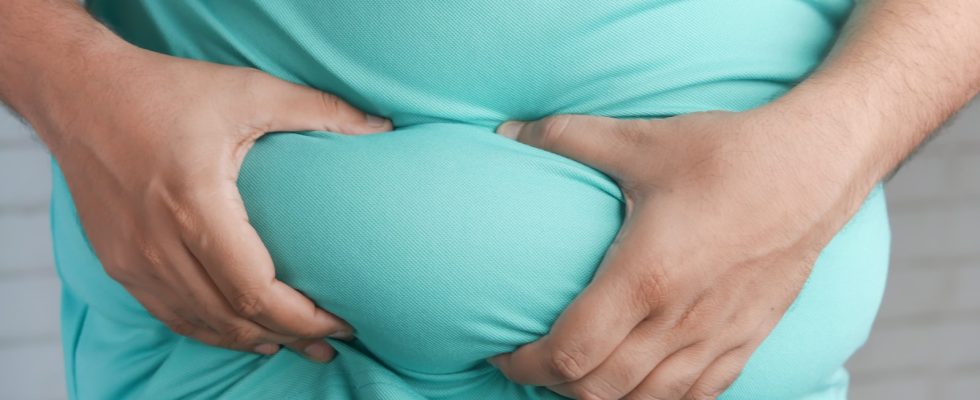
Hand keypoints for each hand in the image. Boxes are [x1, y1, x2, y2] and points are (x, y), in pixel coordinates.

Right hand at [36, 44, 391, 360]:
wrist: (78, 93)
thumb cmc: (164, 90)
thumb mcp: (248, 90)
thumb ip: (320, 110)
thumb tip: (382, 129)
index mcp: (195, 203)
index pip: (256, 290)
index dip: (304, 318)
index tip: (342, 322)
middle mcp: (158, 242)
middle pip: (233, 317)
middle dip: (289, 337)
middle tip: (330, 344)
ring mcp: (132, 259)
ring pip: (200, 324)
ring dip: (252, 340)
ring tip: (295, 345)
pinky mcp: (118, 263)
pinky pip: (170, 315)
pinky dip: (210, 331)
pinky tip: (242, 333)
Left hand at [488, 107, 872, 398]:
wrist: (816, 167)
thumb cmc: (729, 155)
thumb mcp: (641, 140)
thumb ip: (566, 138)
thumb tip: (506, 133)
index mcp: (646, 277)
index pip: (570, 353)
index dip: (526, 364)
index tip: (505, 351)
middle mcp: (680, 321)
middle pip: (600, 391)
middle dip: (554, 385)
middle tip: (535, 360)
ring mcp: (717, 338)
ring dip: (602, 397)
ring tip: (580, 371)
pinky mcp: (746, 341)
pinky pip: (695, 397)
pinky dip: (655, 399)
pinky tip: (639, 381)